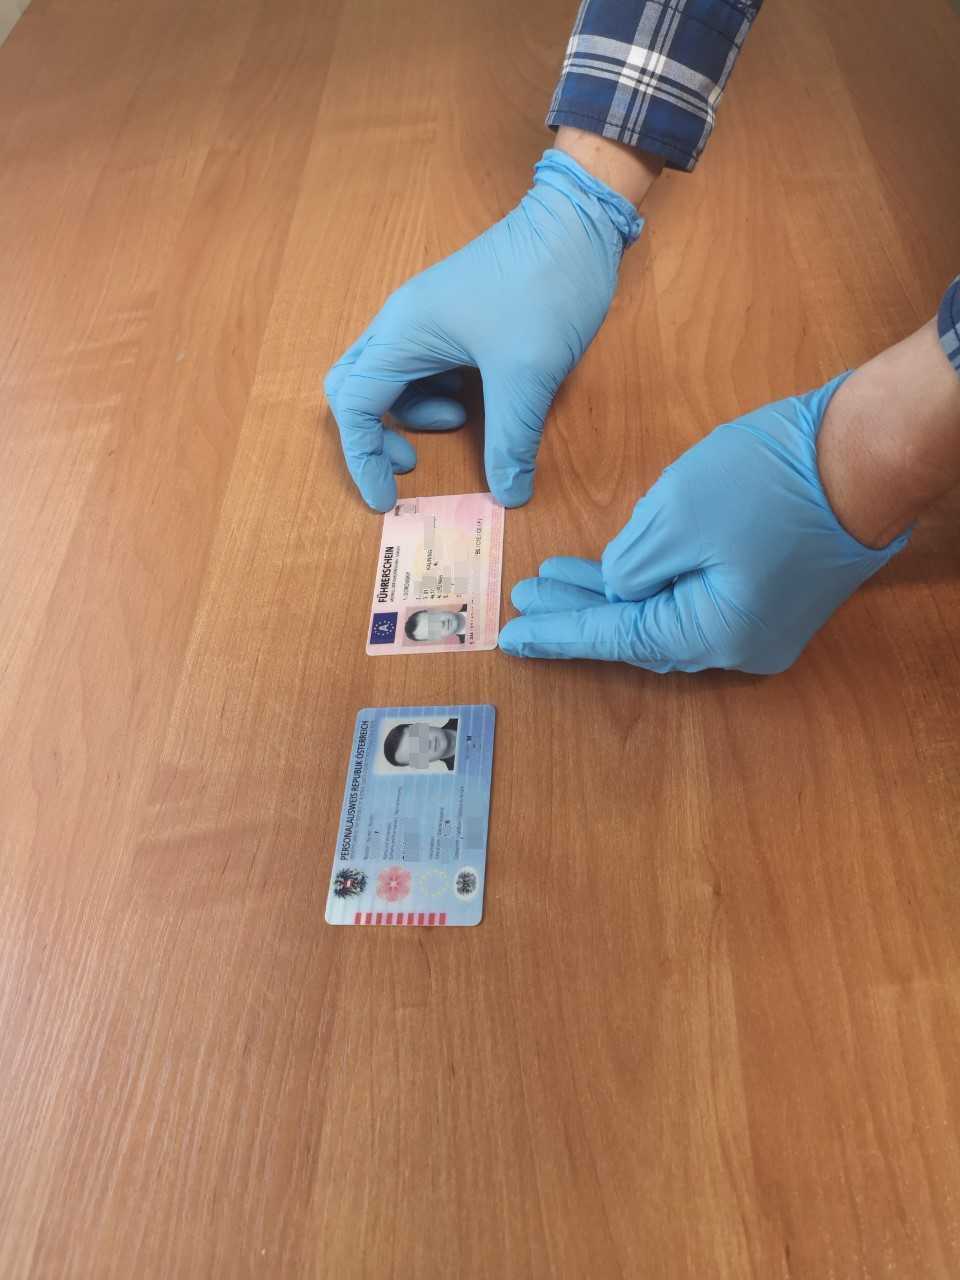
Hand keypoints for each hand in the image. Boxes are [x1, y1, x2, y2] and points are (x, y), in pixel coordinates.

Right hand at [324, 149, 642, 510]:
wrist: (578, 222)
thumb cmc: (545, 287)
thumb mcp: (528, 375)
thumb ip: (512, 440)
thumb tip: (509, 494)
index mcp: (404, 333)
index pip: (354, 405)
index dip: (364, 459)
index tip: (390, 500)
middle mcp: (402, 323)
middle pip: (357, 389)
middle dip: (376, 435)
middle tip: (413, 465)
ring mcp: (426, 317)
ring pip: (393, 380)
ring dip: (416, 414)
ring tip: (465, 421)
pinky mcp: (451, 317)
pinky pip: (424, 367)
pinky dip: (437, 395)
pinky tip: (476, 398)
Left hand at [499, 375, 909, 674]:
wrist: (868, 452)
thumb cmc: (769, 478)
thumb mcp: (676, 514)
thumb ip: (630, 563)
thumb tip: (618, 586)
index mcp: (712, 635)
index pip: (616, 639)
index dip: (559, 634)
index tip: (510, 636)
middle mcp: (739, 647)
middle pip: (640, 635)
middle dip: (580, 611)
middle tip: (526, 596)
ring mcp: (763, 627)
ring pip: (667, 617)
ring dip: (614, 594)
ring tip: (556, 576)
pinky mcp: (774, 598)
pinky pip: (696, 601)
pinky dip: (654, 584)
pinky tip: (619, 564)